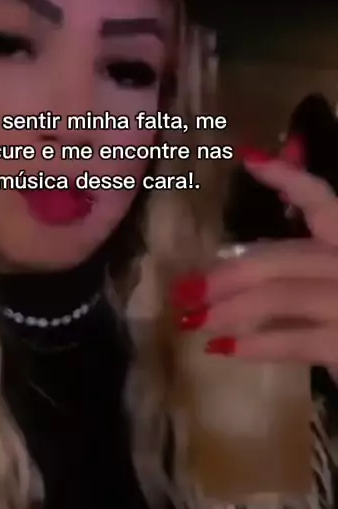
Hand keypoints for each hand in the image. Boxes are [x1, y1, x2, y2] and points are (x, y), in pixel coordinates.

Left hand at [172, 154, 337, 380]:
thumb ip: (318, 252)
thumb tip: (255, 259)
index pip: (322, 199)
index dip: (286, 177)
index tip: (245, 158)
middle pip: (282, 257)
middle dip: (229, 273)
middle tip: (186, 290)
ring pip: (279, 297)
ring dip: (229, 309)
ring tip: (194, 321)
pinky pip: (291, 340)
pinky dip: (253, 345)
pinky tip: (222, 350)